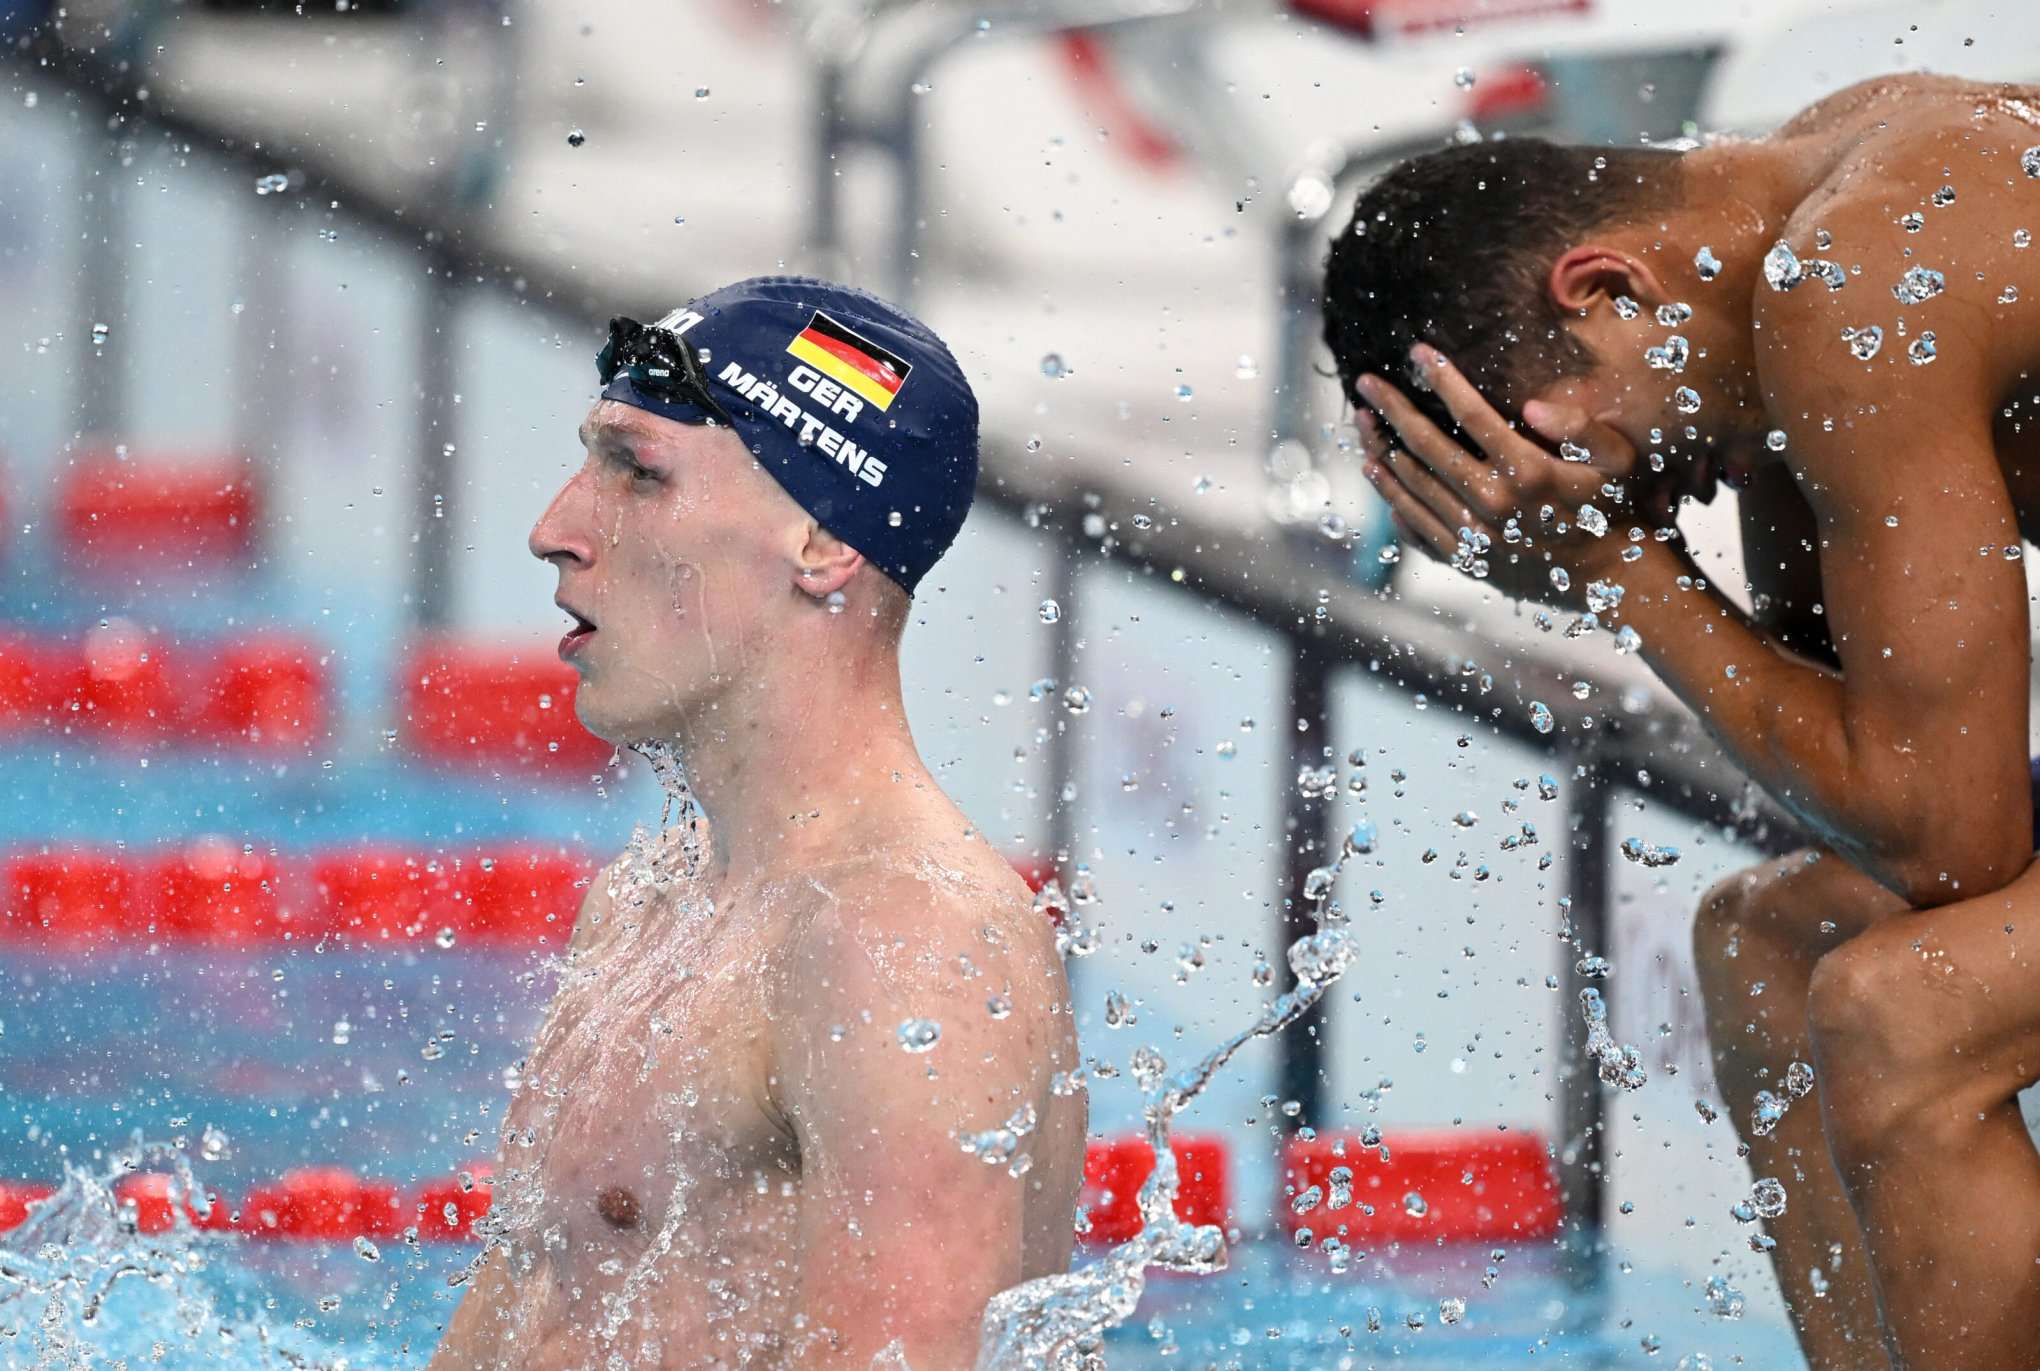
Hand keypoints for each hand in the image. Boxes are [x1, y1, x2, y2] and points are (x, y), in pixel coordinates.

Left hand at [1356, 344, 1663, 610]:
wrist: (1610, 577)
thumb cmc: (1616, 507)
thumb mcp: (1620, 460)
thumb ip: (1583, 427)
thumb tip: (1532, 406)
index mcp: (1528, 471)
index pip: (1470, 414)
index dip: (1441, 379)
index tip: (1416, 352)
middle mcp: (1493, 503)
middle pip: (1426, 447)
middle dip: (1392, 409)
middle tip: (1365, 382)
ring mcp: (1474, 535)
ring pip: (1411, 485)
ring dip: (1380, 448)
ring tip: (1361, 421)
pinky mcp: (1465, 559)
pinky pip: (1414, 524)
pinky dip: (1390, 496)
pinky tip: (1374, 471)